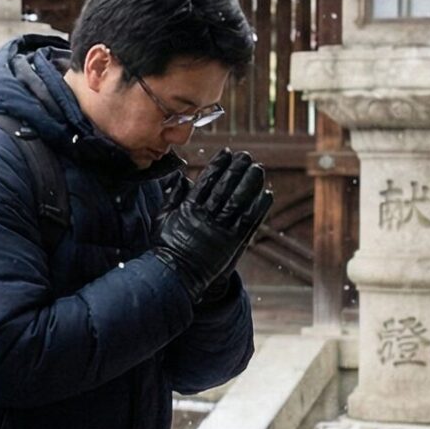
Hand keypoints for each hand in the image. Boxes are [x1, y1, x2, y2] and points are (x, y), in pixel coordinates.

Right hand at [153, 151, 270, 302]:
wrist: (174, 275)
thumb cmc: (166, 247)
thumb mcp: (162, 218)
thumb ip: (173, 197)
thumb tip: (182, 177)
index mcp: (188, 209)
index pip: (206, 181)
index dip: (218, 165)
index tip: (227, 153)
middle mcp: (206, 216)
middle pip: (225, 187)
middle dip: (237, 169)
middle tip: (247, 156)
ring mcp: (221, 229)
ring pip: (239, 201)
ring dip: (251, 183)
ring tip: (258, 168)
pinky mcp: (233, 242)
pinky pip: (250, 221)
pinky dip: (260, 207)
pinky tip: (267, 194)